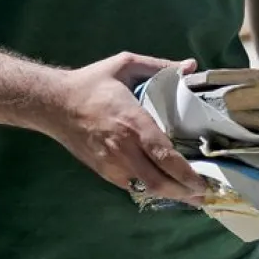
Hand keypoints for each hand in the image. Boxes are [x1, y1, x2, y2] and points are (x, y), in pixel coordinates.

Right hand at [42, 51, 209, 203]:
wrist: (55, 104)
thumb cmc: (92, 83)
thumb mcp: (125, 64)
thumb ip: (159, 66)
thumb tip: (191, 66)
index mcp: (133, 122)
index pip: (164, 156)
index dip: (186, 173)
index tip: (203, 181)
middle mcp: (123, 148)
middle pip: (158, 181)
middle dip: (183, 192)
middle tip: (202, 193)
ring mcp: (112, 163)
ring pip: (146, 188)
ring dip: (169, 194)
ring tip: (188, 194)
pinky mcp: (103, 171)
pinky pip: (132, 185)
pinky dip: (149, 188)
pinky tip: (162, 185)